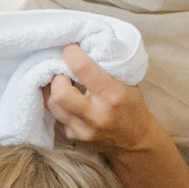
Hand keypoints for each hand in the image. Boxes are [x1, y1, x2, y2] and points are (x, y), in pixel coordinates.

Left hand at [42, 45, 164, 158]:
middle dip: (57, 77)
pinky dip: (60, 107)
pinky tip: (69, 102)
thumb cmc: (132, 106)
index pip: (82, 68)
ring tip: (64, 84)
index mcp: (112, 95)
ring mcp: (83, 129)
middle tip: (64, 72)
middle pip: (59, 92)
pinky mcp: (74, 138)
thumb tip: (82, 46)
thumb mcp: (127, 82)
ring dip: (54, 91)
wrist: (136, 141)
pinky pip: (57, 117)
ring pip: (53, 105)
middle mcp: (95, 114)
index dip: (71, 54)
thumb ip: (105, 66)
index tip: (70, 50)